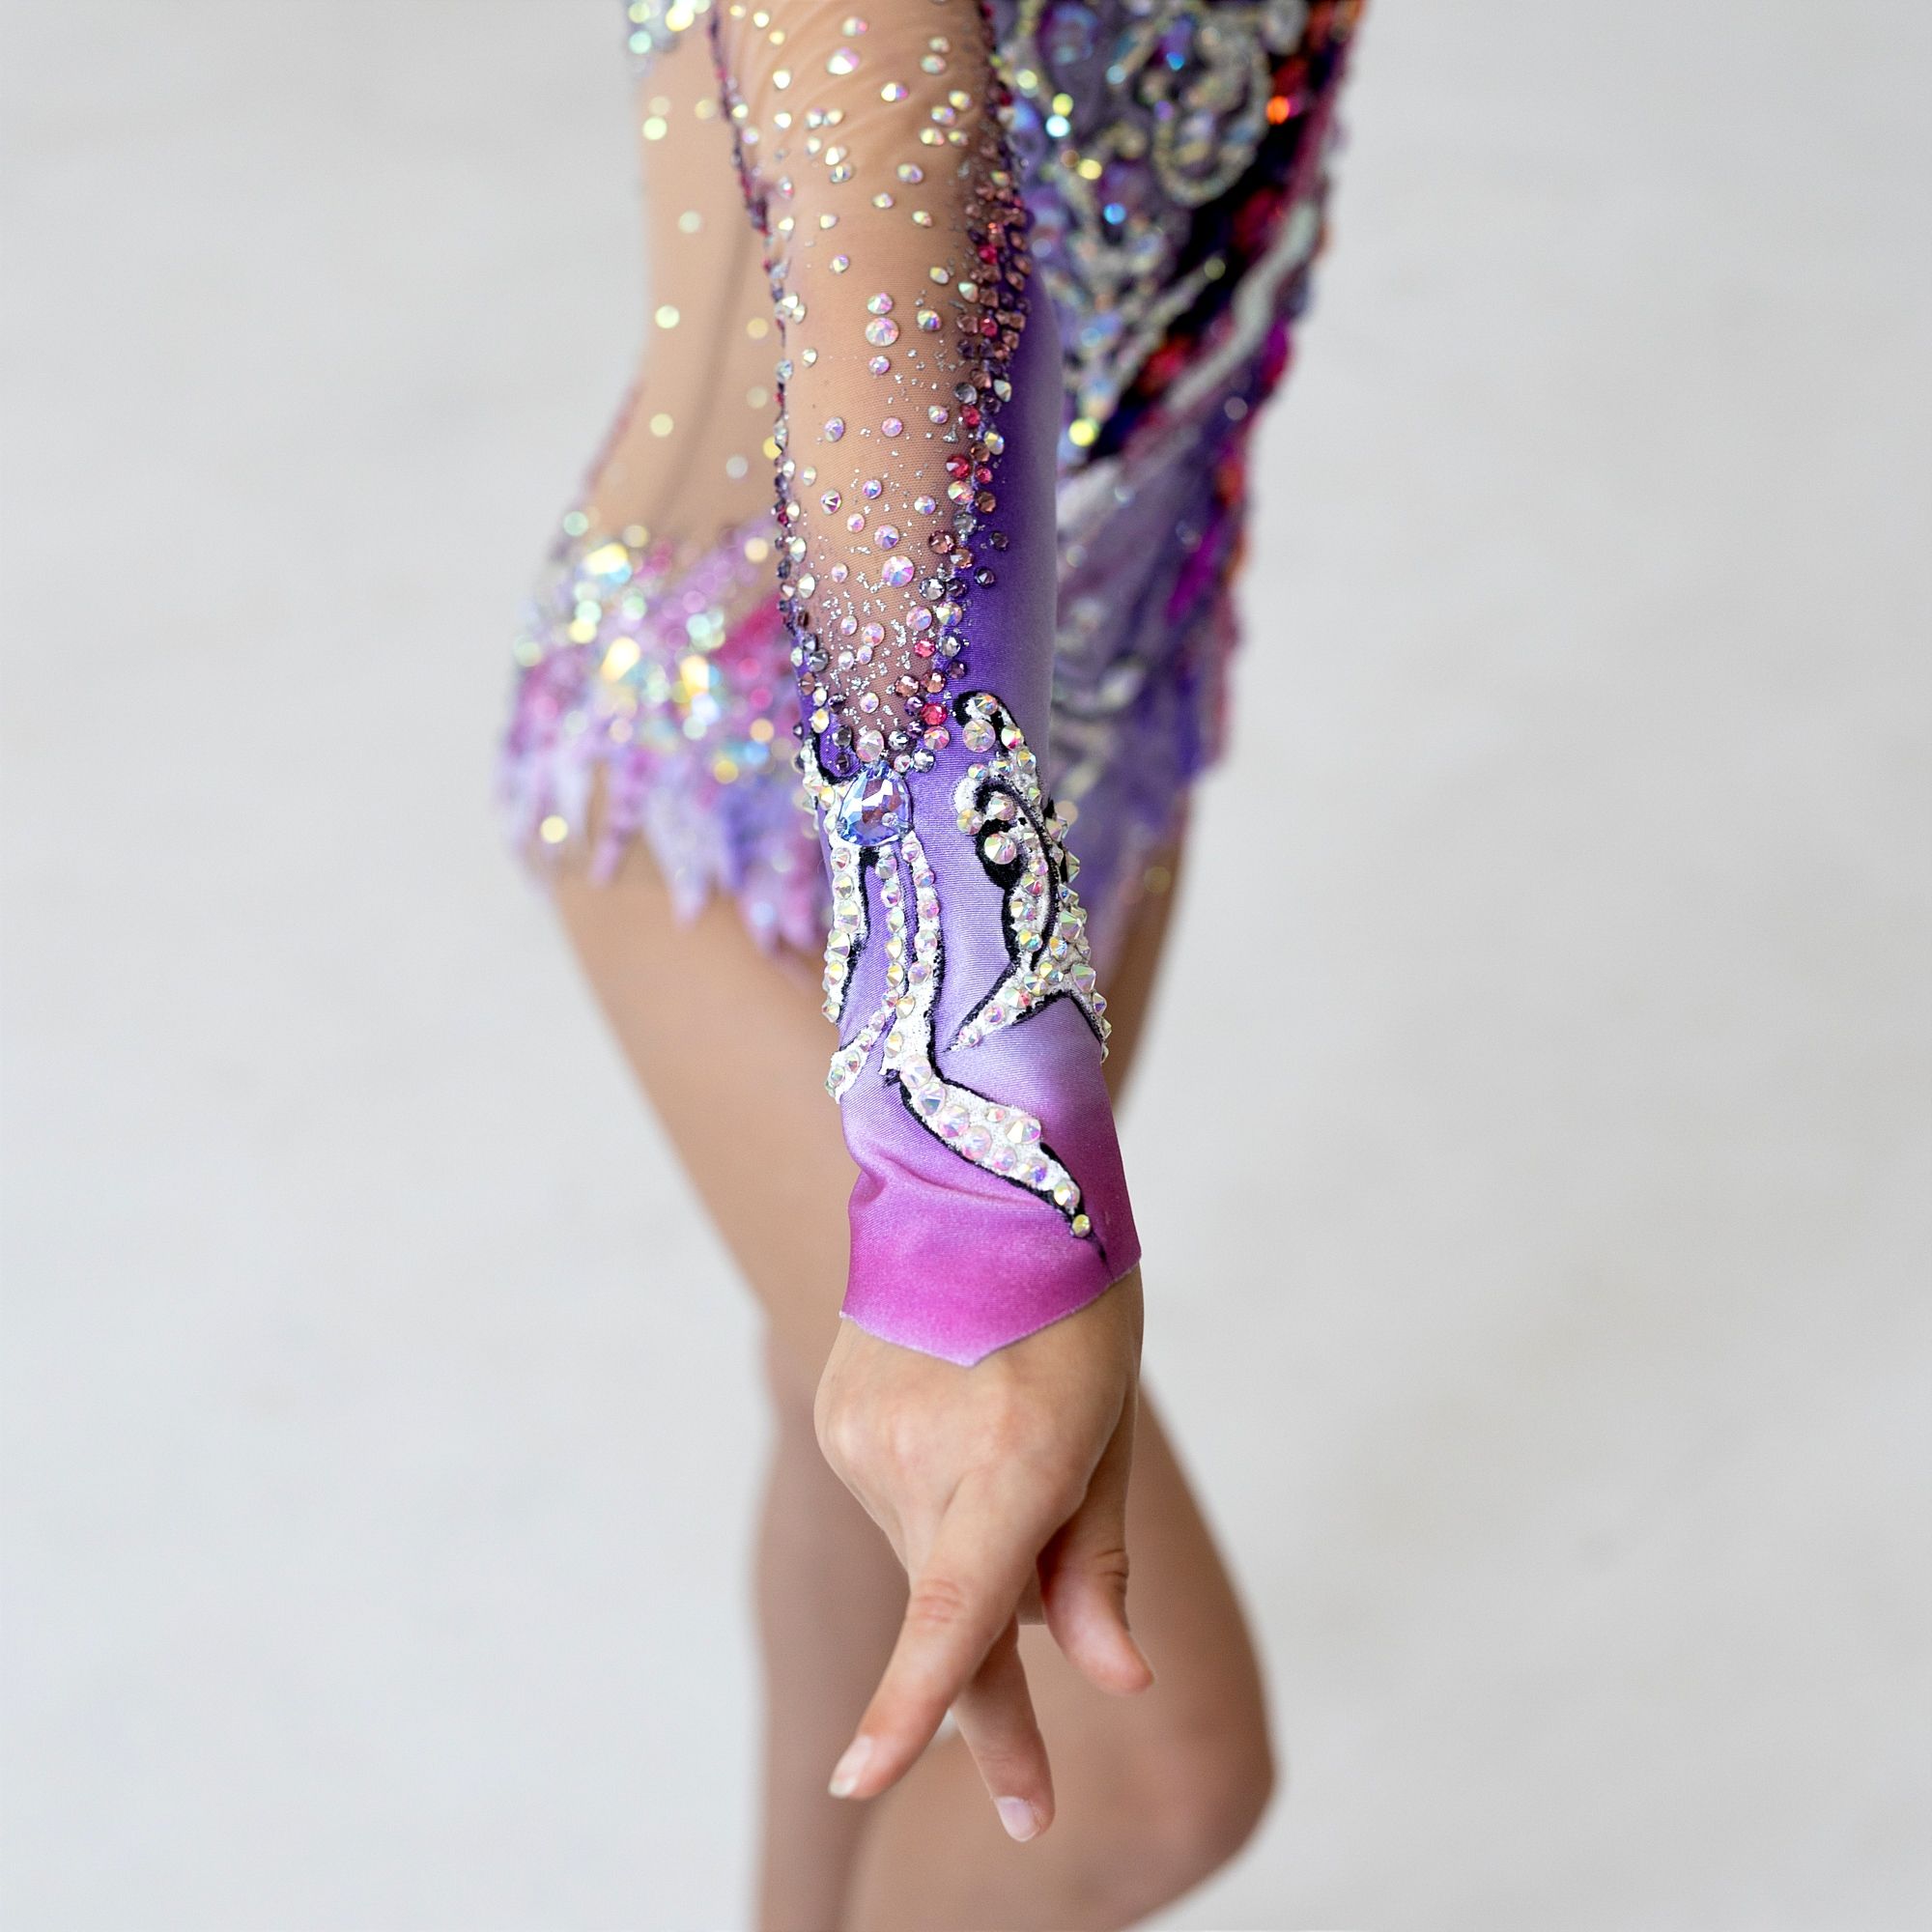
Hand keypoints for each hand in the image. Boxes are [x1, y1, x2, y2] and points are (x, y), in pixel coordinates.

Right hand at [812, 1270, 1151, 1839]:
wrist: (975, 1175)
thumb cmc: (1071, 1301)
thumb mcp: (1111, 1425)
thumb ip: (1095, 1562)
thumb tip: (1108, 1680)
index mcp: (1011, 1449)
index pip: (954, 1598)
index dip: (912, 1698)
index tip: (862, 1779)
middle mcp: (919, 1450)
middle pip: (951, 1620)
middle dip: (989, 1708)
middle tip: (1029, 1808)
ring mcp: (861, 1435)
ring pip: (928, 1559)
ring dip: (974, 1554)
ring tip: (1020, 1448)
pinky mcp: (835, 1423)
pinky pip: (899, 1509)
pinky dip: (939, 1505)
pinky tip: (965, 1425)